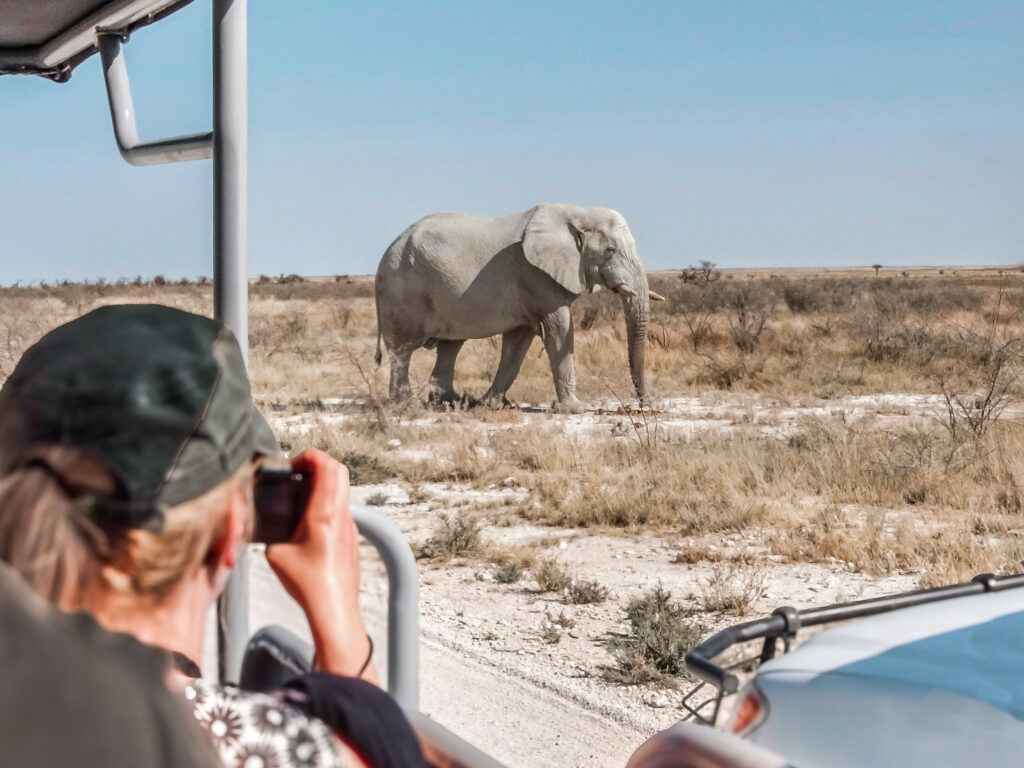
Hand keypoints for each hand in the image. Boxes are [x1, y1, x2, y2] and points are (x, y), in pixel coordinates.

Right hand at [265, 449, 375, 680]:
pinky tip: (310, 516)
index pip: (328, 467)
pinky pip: (342, 508)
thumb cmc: (310, 587)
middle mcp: (341, 516)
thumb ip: (270, 532)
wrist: (334, 610)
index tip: (296, 461)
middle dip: (318, 463)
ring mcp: (350, 526)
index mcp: (324, 515)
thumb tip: (266, 523)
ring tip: (303, 490)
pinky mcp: (351, 537)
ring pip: (343, 490)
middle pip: (340, 471)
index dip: (311, 456)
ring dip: (325, 482)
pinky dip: (328, 501)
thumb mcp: (275, 554)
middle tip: (299, 470)